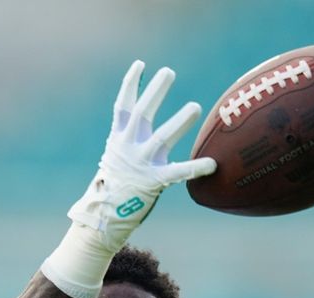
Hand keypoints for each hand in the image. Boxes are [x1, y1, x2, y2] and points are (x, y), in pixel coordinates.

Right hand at [68, 60, 216, 251]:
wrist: (102, 218)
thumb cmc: (113, 187)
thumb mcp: (116, 159)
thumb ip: (131, 143)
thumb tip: (143, 129)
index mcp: (119, 139)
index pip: (123, 106)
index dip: (131, 84)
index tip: (140, 64)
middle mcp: (128, 147)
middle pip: (142, 112)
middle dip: (155, 91)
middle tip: (168, 72)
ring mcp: (140, 163)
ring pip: (162, 137)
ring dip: (179, 121)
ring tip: (195, 106)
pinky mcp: (152, 181)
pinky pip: (178, 172)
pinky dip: (195, 168)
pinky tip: (212, 163)